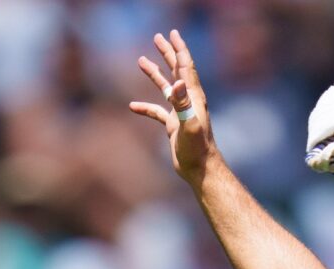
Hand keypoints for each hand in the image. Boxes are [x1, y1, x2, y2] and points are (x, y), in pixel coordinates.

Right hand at [127, 30, 215, 185]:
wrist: (200, 169)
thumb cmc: (197, 149)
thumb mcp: (189, 124)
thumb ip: (183, 103)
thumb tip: (175, 83)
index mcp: (193, 96)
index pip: (185, 66)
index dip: (179, 49)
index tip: (172, 34)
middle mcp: (188, 101)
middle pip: (176, 71)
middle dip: (167, 53)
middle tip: (158, 37)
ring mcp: (180, 112)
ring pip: (165, 88)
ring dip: (154, 73)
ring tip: (140, 60)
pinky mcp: (173, 125)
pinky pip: (157, 112)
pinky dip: (146, 107)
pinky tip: (133, 106)